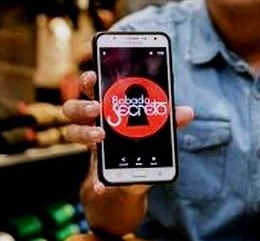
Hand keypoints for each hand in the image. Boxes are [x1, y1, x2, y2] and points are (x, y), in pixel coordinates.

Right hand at [62, 71, 194, 193]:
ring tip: (99, 137)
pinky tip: (101, 185)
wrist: (127, 183)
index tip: (93, 74)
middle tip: (96, 109)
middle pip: (73, 107)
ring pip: (71, 131)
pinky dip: (96, 180)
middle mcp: (93, 122)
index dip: (88, 79)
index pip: (92, 88)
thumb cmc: (139, 146)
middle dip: (81, 105)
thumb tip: (188, 112)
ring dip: (83, 133)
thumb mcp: (155, 132)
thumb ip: (168, 121)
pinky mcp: (94, 169)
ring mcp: (90, 143)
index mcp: (108, 107)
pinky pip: (89, 173)